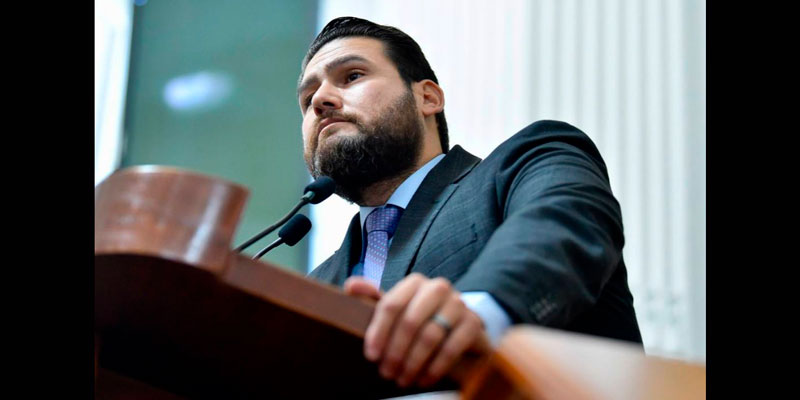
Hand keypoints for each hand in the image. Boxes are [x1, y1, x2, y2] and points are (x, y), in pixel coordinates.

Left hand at [344, 273, 490, 387]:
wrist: (461, 331)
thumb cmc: (422, 320)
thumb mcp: (398, 310)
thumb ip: (374, 299)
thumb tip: (351, 285)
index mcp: (415, 282)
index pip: (391, 305)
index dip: (378, 332)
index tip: (371, 356)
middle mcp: (438, 287)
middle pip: (410, 321)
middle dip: (396, 352)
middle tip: (387, 373)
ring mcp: (458, 303)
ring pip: (430, 336)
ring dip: (413, 363)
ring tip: (403, 379)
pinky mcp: (473, 322)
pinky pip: (452, 347)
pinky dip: (435, 367)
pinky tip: (424, 379)